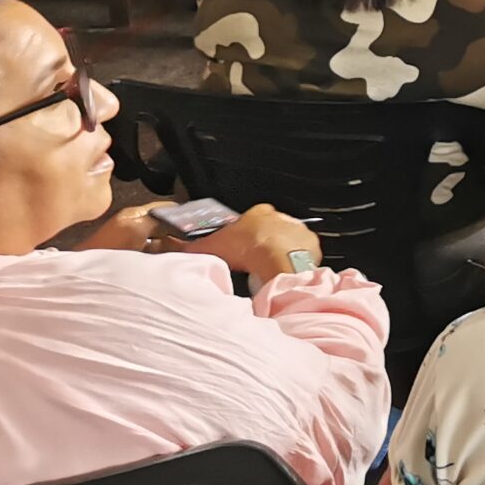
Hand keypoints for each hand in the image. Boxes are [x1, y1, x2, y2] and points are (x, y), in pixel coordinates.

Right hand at [184, 205, 320, 281]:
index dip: (242, 235)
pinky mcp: (310, 245)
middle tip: (252, 262)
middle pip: (269, 230)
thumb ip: (194, 247)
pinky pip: (303, 252)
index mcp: (258, 212)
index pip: (249, 220)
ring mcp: (297, 230)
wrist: (276, 262)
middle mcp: (280, 217)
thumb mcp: (212, 246)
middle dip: (261, 244)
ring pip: (287, 240)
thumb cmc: (248, 249)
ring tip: (267, 270)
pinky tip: (283, 272)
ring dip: (279, 253)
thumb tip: (174, 248)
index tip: (238, 248)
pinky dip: (294, 261)